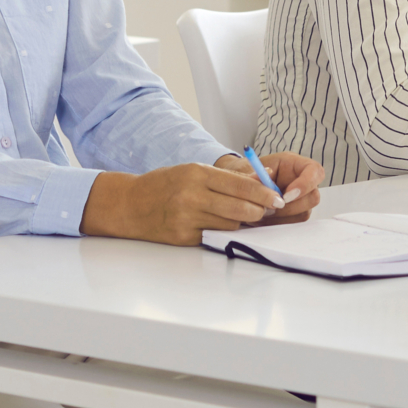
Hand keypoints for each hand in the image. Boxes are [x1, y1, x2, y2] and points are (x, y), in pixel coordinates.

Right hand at [81, 163, 283, 245]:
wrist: (129, 204)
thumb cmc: (164, 184)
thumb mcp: (192, 170)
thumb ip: (226, 176)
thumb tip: (261, 177)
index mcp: (197, 174)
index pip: (240, 185)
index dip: (263, 194)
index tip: (278, 198)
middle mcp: (192, 196)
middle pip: (239, 208)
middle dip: (259, 211)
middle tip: (269, 211)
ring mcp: (186, 219)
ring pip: (230, 225)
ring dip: (242, 222)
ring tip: (244, 216)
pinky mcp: (183, 237)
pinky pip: (214, 236)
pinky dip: (223, 231)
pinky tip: (222, 224)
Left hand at [214, 150, 321, 225]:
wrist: (237, 186)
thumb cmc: (244, 173)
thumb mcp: (246, 170)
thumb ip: (252, 176)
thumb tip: (258, 181)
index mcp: (293, 164)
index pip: (314, 171)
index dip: (305, 184)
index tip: (286, 195)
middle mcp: (301, 181)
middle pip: (313, 196)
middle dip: (292, 206)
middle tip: (271, 208)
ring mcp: (299, 199)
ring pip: (304, 213)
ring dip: (283, 217)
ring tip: (262, 213)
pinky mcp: (293, 213)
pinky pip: (294, 223)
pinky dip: (279, 223)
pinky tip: (264, 219)